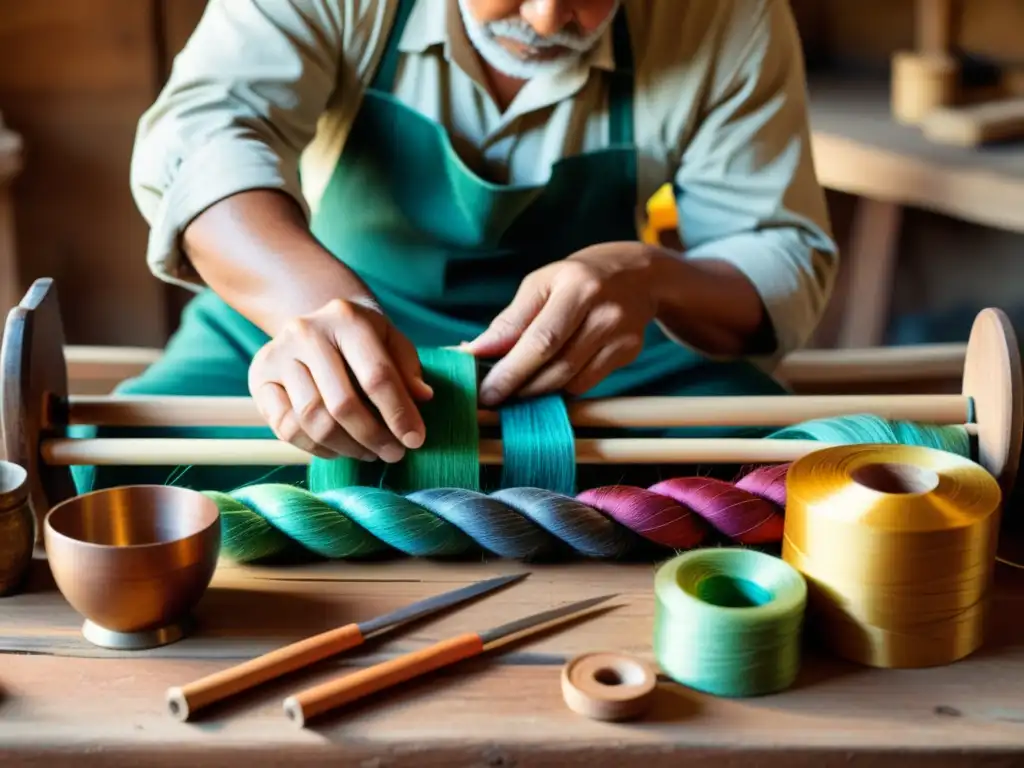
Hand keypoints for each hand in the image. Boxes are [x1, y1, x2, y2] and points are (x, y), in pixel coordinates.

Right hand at [249, 297, 433, 461]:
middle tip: (394, 454)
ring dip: (347, 447)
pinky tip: (340, 449)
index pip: (377, 375)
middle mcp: (306, 332)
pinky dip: (317, 448)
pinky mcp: (258, 378)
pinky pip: (286, 428)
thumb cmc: (364, 339)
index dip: (399, 413)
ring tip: (370, 453)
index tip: (415, 440)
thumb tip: (422, 398)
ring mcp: (277, 354)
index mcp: (346, 318)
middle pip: (342, 403)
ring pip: (313, 420)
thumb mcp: (392, 343)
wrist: (318, 323)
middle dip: (373, 437)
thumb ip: (408, 370)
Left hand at [463, 242, 665, 405]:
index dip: (511, 370)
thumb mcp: (541, 284)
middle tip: (493, 398)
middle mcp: (603, 312)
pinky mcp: (629, 352)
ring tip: (517, 389)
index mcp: (576, 286)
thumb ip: (510, 321)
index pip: (541, 339)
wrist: (640, 275)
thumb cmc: (577, 278)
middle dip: (519, 387)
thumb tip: (475, 352)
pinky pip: (587, 383)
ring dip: (538, 392)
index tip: (485, 392)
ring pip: (571, 381)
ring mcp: (620, 335)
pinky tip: (548, 379)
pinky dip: (562, 388)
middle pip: (556, 366)